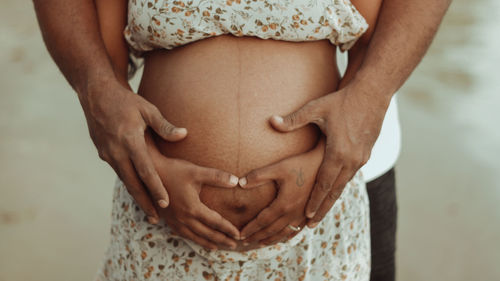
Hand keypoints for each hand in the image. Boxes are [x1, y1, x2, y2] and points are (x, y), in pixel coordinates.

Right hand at [81, 78, 186, 223]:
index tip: (165, 203)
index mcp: (129, 140)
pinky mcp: (103, 154)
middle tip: (157, 219)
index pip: (145, 170)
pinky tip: (138, 192)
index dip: (155, 187)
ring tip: (150, 212)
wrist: (96, 95)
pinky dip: (129, 184)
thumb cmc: (126, 101)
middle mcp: (116, 151)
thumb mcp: (147, 109)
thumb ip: (165, 126)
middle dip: (145, 202)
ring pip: (125, 180)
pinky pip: (119, 172)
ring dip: (137, 196)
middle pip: (133, 183)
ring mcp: (108, 154)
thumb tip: (184, 135)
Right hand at [145, 131, 240, 250]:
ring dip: (207, 242)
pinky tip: (195, 238)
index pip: (215, 222)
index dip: (228, 229)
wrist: (148, 172)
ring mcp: (173, 220)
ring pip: (193, 236)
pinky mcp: (166, 219)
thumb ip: (217, 177)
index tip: (238, 235)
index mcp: (192, 208)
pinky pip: (182, 234)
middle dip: (221, 239)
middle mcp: (183, 218)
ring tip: (217, 247)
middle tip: (234, 245)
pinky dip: (192, 238)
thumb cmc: (174, 169)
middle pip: (206, 233)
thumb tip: (236, 181)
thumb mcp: (197, 171)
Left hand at [238, 137, 324, 245]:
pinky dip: (287, 236)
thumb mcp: (278, 167)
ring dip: (270, 239)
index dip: (250, 228)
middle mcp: (294, 213)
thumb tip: (240, 183)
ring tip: (259, 244)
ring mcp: (303, 215)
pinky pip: (297, 229)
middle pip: (272, 230)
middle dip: (256, 237)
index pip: (262, 221)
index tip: (239, 235)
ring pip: (284, 233)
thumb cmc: (300, 163)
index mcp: (284, 204)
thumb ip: (258, 176)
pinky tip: (282, 238)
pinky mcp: (310, 212)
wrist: (325, 165)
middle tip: (243, 242)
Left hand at [269, 86, 389, 226]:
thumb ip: (293, 119)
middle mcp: (351, 160)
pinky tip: (335, 191)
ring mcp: (360, 158)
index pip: (324, 184)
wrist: (372, 93)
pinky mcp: (366, 154)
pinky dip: (341, 186)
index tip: (307, 216)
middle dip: (323, 208)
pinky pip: (351, 176)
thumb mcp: (315, 108)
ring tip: (322, 212)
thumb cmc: (342, 101)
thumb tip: (271, 122)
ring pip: (344, 185)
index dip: (315, 201)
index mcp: (338, 152)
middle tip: (312, 224)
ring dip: (332, 199)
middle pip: (335, 191)